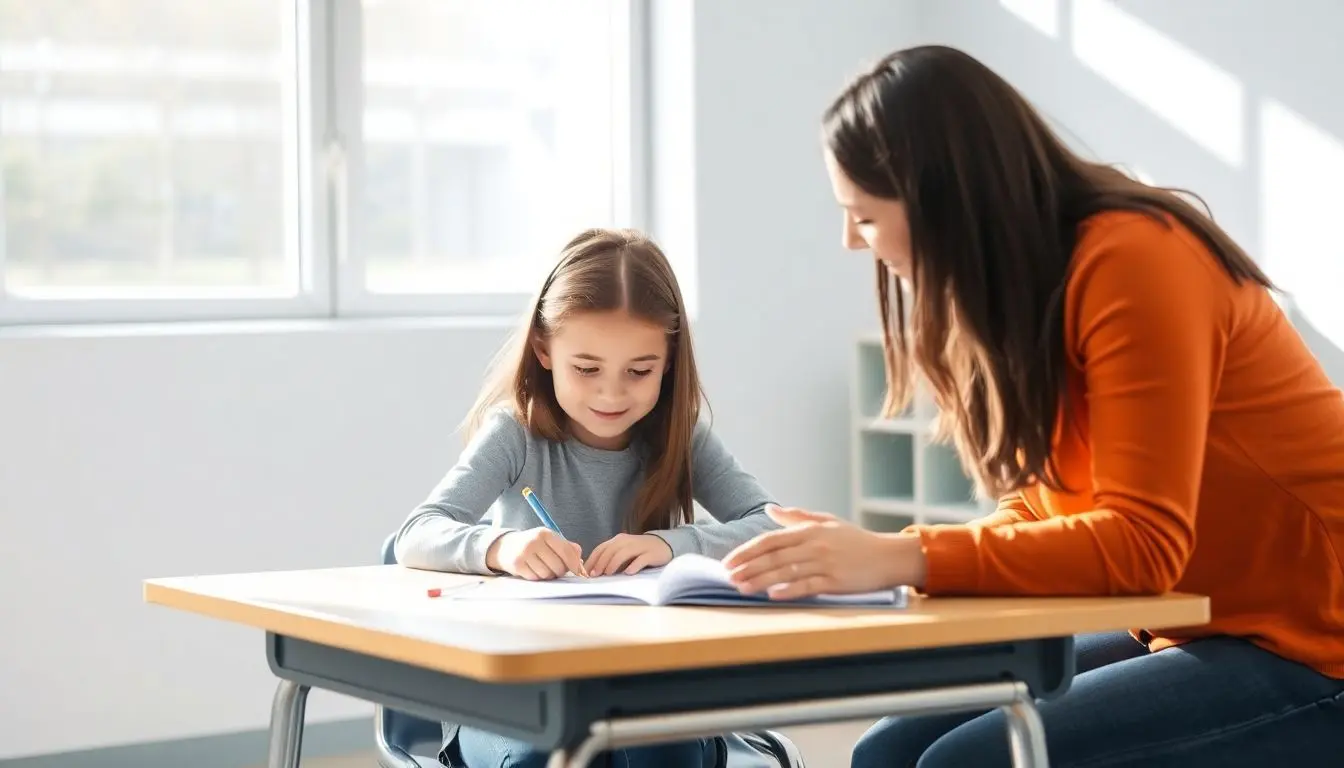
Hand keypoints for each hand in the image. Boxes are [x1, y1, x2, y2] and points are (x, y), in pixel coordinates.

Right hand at [486, 528, 586, 579]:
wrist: (506, 547)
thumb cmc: (535, 545)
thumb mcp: (550, 540)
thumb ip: (568, 548)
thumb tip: (581, 563)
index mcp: (545, 533)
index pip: (566, 551)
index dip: (574, 564)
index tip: (578, 572)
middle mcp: (534, 541)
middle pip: (558, 566)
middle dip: (560, 571)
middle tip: (556, 569)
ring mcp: (524, 553)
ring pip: (547, 574)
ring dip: (549, 575)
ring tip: (544, 568)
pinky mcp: (517, 565)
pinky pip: (536, 578)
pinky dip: (538, 577)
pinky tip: (534, 570)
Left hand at [585, 533, 673, 575]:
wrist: (663, 545)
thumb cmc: (639, 552)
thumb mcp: (623, 552)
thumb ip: (610, 558)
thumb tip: (593, 571)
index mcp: (618, 540)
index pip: (601, 548)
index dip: (593, 560)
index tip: (586, 572)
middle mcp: (627, 541)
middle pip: (611, 550)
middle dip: (601, 562)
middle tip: (595, 575)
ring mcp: (640, 546)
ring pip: (623, 553)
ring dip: (614, 563)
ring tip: (608, 574)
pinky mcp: (651, 554)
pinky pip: (641, 559)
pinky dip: (634, 566)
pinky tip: (628, 573)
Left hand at [722, 505, 925, 598]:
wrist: (888, 556)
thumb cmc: (856, 540)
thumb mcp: (826, 522)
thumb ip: (796, 517)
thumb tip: (770, 509)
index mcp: (810, 530)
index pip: (770, 540)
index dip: (747, 550)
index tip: (729, 561)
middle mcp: (815, 545)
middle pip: (774, 557)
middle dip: (748, 567)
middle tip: (728, 577)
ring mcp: (825, 564)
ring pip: (786, 572)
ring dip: (761, 581)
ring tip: (742, 588)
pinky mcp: (836, 582)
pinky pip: (808, 586)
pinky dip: (790, 591)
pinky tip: (773, 595)